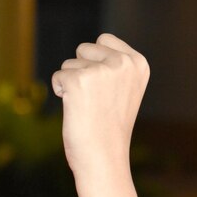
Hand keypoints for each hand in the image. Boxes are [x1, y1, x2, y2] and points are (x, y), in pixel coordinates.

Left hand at [51, 33, 149, 175]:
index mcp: (138, 63)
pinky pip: (57, 77)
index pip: (104, 39)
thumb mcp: (122, 90)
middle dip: (81, 70)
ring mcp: (101, 71)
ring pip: (68, 64)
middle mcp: (122, 63)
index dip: (95, 61)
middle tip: (93, 99)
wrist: (103, 158)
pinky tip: (75, 109)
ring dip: (71, 84)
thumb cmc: (108, 128)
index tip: (104, 88)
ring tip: (86, 107)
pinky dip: (60, 92)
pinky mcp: (78, 81)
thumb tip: (89, 48)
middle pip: (84, 48)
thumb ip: (113, 66)